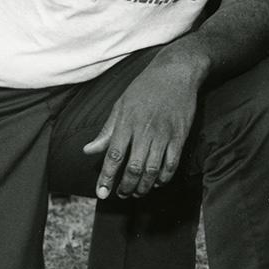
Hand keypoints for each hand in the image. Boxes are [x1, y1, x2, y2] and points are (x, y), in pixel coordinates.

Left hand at [83, 51, 201, 198]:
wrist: (176, 72)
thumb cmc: (145, 88)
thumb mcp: (121, 105)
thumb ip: (106, 131)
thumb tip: (88, 150)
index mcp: (126, 123)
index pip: (113, 156)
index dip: (107, 177)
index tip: (101, 193)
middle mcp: (144, 131)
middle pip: (133, 168)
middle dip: (125, 187)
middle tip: (121, 196)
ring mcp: (164, 134)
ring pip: (152, 170)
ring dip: (144, 187)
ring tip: (137, 193)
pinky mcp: (180, 136)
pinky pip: (172, 164)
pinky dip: (164, 178)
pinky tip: (158, 182)